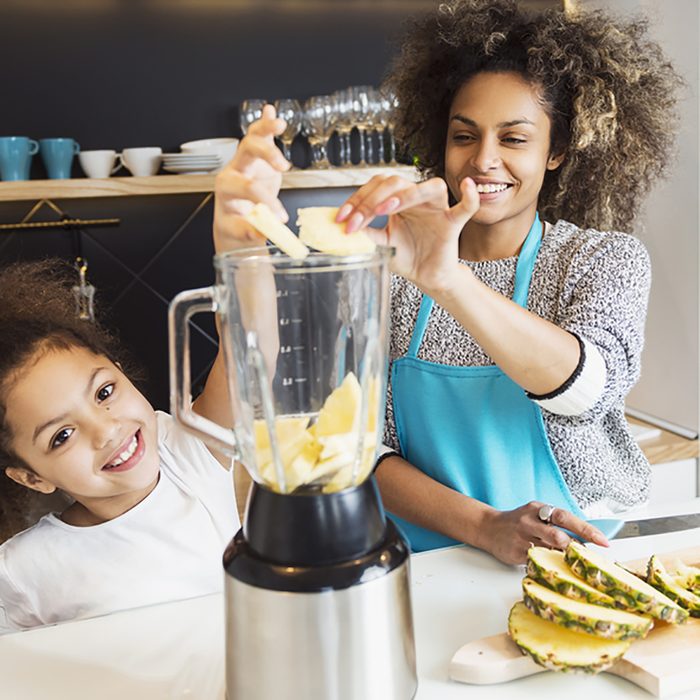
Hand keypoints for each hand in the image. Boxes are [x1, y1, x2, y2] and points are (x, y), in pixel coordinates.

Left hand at [214, 104, 290, 253]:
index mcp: (226, 188)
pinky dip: (265, 122)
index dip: (267, 202)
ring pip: (252, 137)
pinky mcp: (258, 158)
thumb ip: (248, 231)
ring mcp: (246, 161)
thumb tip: (260, 231)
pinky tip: (270, 109)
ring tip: (280, 125)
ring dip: (266, 128)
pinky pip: (259, 136)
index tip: (281, 218)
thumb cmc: (236, 226)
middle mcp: (235, 169)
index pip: (249, 188)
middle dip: (266, 155)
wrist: (236, 221)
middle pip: (246, 151)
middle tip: (284, 168)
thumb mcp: (239, 233)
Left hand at [335, 174, 479, 294]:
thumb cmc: (408, 257)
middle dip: (371, 199)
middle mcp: (417, 199)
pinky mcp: (452, 223)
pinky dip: (470, 196)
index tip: (341, 219)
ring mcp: (437, 208)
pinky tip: (466, 185)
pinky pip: (466, 207)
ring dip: (405, 195)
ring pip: (427, 187)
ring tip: (384, 210)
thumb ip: (368, 234)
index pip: (377, 188)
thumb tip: (348, 227)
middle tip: (355, 220)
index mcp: (398, 201)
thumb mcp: (382, 245)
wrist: (427, 277)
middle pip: (396, 182)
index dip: (357, 200)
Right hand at [478, 501, 609, 565]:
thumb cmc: (519, 522)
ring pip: (549, 551)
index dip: (586, 529)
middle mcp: (530, 521)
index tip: (604, 541)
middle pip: (558, 535)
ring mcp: (521, 537)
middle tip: (591, 557)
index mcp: (538, 509)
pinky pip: (538, 562)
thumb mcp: (536, 515)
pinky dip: (549, 566)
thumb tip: (587, 540)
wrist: (488, 527)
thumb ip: (557, 524)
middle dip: (577, 547)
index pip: (566, 518)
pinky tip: (555, 568)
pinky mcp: (515, 552)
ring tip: (575, 564)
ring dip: (565, 558)